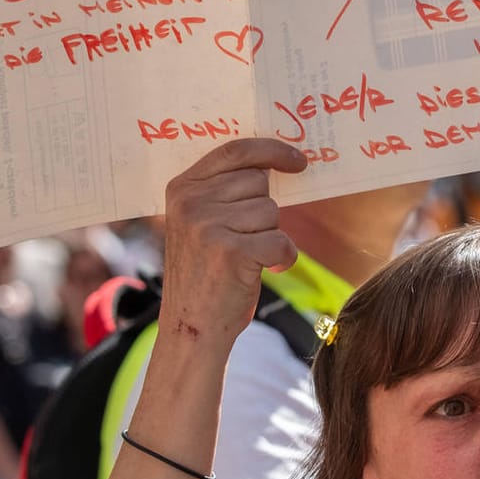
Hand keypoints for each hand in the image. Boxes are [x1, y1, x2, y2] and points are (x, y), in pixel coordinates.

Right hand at [159, 138, 307, 346]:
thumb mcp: (200, 225)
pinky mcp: (231, 252)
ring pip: (271, 212)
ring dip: (270, 237)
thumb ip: (222, 192)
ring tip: (246, 259)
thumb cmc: (205, 276)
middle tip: (244, 241)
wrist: (191, 328)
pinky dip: (283, 258)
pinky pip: (281, 240)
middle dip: (264, 212)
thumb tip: (271, 166)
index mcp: (181, 188)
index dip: (271, 150)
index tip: (298, 160)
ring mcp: (208, 226)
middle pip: (258, 182)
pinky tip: (264, 270)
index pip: (234, 150)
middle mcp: (191, 203)